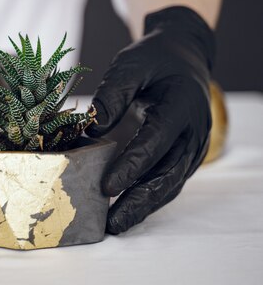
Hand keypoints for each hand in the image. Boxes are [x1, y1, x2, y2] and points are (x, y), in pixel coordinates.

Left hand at [86, 6, 215, 233]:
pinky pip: (169, 182)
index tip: (107, 187)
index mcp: (181, 105)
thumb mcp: (130, 65)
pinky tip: (127, 211)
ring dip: (144, 207)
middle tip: (112, 223)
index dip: (132, 166)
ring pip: (170, 184)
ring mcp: (193, 147)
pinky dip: (149, 199)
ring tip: (115, 225)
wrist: (184, 58)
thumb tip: (92, 129)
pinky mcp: (185, 156)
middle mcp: (193, 131)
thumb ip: (112, 94)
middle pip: (168, 173)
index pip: (156, 141)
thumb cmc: (154, 60)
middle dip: (139, 201)